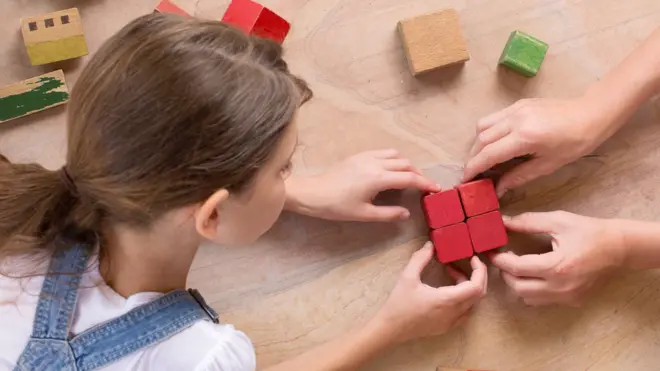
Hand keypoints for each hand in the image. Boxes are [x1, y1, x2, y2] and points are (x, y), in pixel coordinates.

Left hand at [285, 149, 439, 221]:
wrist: (312, 193)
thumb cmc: (336, 206)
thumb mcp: (364, 214)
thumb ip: (388, 213)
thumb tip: (406, 213)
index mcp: (378, 178)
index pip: (410, 178)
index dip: (426, 183)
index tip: (437, 189)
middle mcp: (375, 163)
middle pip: (406, 163)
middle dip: (418, 173)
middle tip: (424, 186)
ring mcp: (366, 157)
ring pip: (395, 155)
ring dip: (406, 164)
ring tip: (409, 178)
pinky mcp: (358, 156)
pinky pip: (383, 153)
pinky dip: (393, 159)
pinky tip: (390, 171)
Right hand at [371, 243, 486, 343]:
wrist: (390, 329)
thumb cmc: (399, 303)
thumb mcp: (407, 277)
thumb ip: (420, 259)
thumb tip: (430, 245)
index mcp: (447, 300)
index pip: (476, 286)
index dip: (479, 270)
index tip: (473, 258)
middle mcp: (455, 313)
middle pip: (479, 294)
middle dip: (476, 275)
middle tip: (466, 262)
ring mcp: (452, 322)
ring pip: (473, 303)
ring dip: (469, 286)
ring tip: (452, 273)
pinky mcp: (448, 326)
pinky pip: (466, 312)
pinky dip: (465, 298)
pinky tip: (450, 291)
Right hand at [463, 97, 614, 195]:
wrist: (592, 114)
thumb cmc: (576, 143)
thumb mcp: (548, 165)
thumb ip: (519, 176)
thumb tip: (498, 189)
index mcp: (525, 137)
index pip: (488, 154)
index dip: (473, 168)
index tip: (465, 181)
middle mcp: (515, 120)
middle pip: (480, 139)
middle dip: (473, 158)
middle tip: (473, 173)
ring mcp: (515, 109)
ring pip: (483, 126)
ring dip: (478, 143)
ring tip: (484, 158)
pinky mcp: (518, 104)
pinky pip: (494, 118)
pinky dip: (488, 132)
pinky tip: (497, 143)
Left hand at [491, 211, 626, 306]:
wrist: (619, 248)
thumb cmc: (589, 232)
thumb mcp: (558, 221)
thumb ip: (528, 222)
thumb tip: (503, 222)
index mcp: (557, 266)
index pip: (517, 268)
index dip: (499, 260)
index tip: (491, 252)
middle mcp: (561, 287)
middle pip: (518, 288)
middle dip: (505, 273)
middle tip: (503, 259)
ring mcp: (567, 297)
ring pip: (528, 298)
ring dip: (517, 284)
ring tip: (517, 267)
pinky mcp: (572, 301)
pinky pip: (543, 301)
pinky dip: (532, 290)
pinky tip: (533, 275)